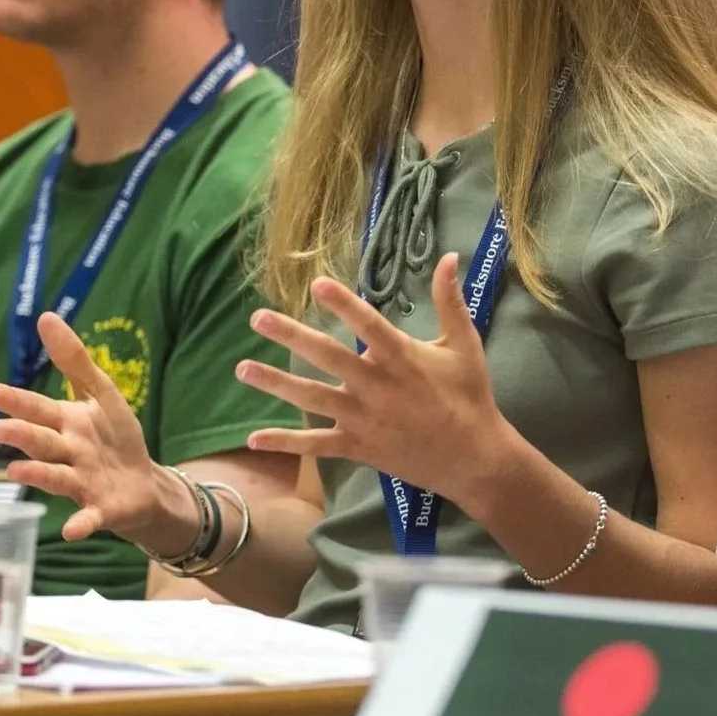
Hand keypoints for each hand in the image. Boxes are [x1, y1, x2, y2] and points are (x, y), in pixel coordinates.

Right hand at [0, 314, 197, 548]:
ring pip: (56, 477)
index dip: (14, 400)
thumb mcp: (100, 392)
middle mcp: (67, 454)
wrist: (143, 484)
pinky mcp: (100, 509)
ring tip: (16, 471)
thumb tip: (47, 316)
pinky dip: (80, 524)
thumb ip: (74, 359)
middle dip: (21, 436)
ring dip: (38, 474)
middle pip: (41, 442)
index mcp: (66, 424)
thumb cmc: (114, 438)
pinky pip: (88, 517)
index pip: (36, 408)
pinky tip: (71, 531)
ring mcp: (81, 484)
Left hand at [237, 253, 525, 514]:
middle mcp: (377, 387)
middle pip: (328, 358)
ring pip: (312, 399)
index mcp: (402, 359)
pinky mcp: (358, 447)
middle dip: (291, 336)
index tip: (317, 284)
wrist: (474, 459)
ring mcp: (364, 419)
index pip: (368, 325)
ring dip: (276, 383)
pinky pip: (317, 445)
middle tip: (258, 318)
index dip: (343, 304)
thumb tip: (450, 257)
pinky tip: (253, 438)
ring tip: (242, 368)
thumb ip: (451, 301)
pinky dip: (285, 444)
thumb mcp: (464, 345)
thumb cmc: (469, 396)